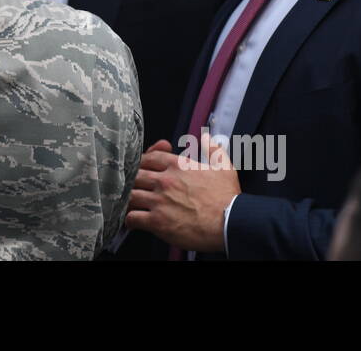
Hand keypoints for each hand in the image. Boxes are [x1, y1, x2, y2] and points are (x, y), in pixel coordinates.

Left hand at [124, 135, 239, 252]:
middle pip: (135, 175)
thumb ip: (213, 149)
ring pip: (130, 195)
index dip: (143, 162)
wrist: (230, 222)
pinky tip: (133, 221)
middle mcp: (165, 181)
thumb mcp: (224, 167)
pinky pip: (133, 217)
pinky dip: (130, 219)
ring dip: (129, 199)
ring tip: (132, 204)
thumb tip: (207, 137)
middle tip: (136, 188)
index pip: (150, 157)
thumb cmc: (228, 198)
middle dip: (133, 181)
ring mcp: (159, 201)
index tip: (144, 168)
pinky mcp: (157, 221)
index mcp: (178, 166)